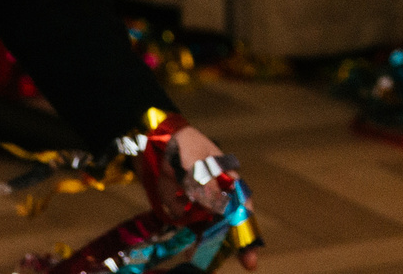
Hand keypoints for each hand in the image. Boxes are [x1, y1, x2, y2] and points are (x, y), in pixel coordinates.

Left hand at [168, 127, 257, 267]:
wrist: (150, 142)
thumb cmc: (181, 143)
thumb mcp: (195, 159)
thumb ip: (205, 183)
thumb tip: (219, 205)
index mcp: (226, 177)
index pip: (242, 202)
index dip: (249, 222)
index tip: (252, 240)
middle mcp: (215, 194)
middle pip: (230, 220)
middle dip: (238, 241)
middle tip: (249, 262)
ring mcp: (198, 204)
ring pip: (211, 229)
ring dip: (213, 246)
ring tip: (210, 261)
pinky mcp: (181, 211)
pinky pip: (189, 230)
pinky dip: (192, 243)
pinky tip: (190, 254)